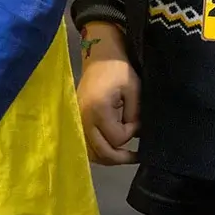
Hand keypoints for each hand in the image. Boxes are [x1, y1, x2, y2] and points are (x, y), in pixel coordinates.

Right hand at [76, 26, 138, 165]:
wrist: (100, 57)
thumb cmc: (119, 70)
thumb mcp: (134, 90)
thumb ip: (134, 115)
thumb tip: (136, 135)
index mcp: (98, 110)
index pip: (117, 138)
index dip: (131, 133)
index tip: (138, 121)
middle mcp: (84, 119)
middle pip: (101, 151)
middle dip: (120, 157)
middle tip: (136, 157)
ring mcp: (78, 121)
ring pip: (91, 152)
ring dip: (108, 157)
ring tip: (124, 156)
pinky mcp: (77, 120)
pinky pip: (85, 145)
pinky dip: (98, 151)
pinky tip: (110, 149)